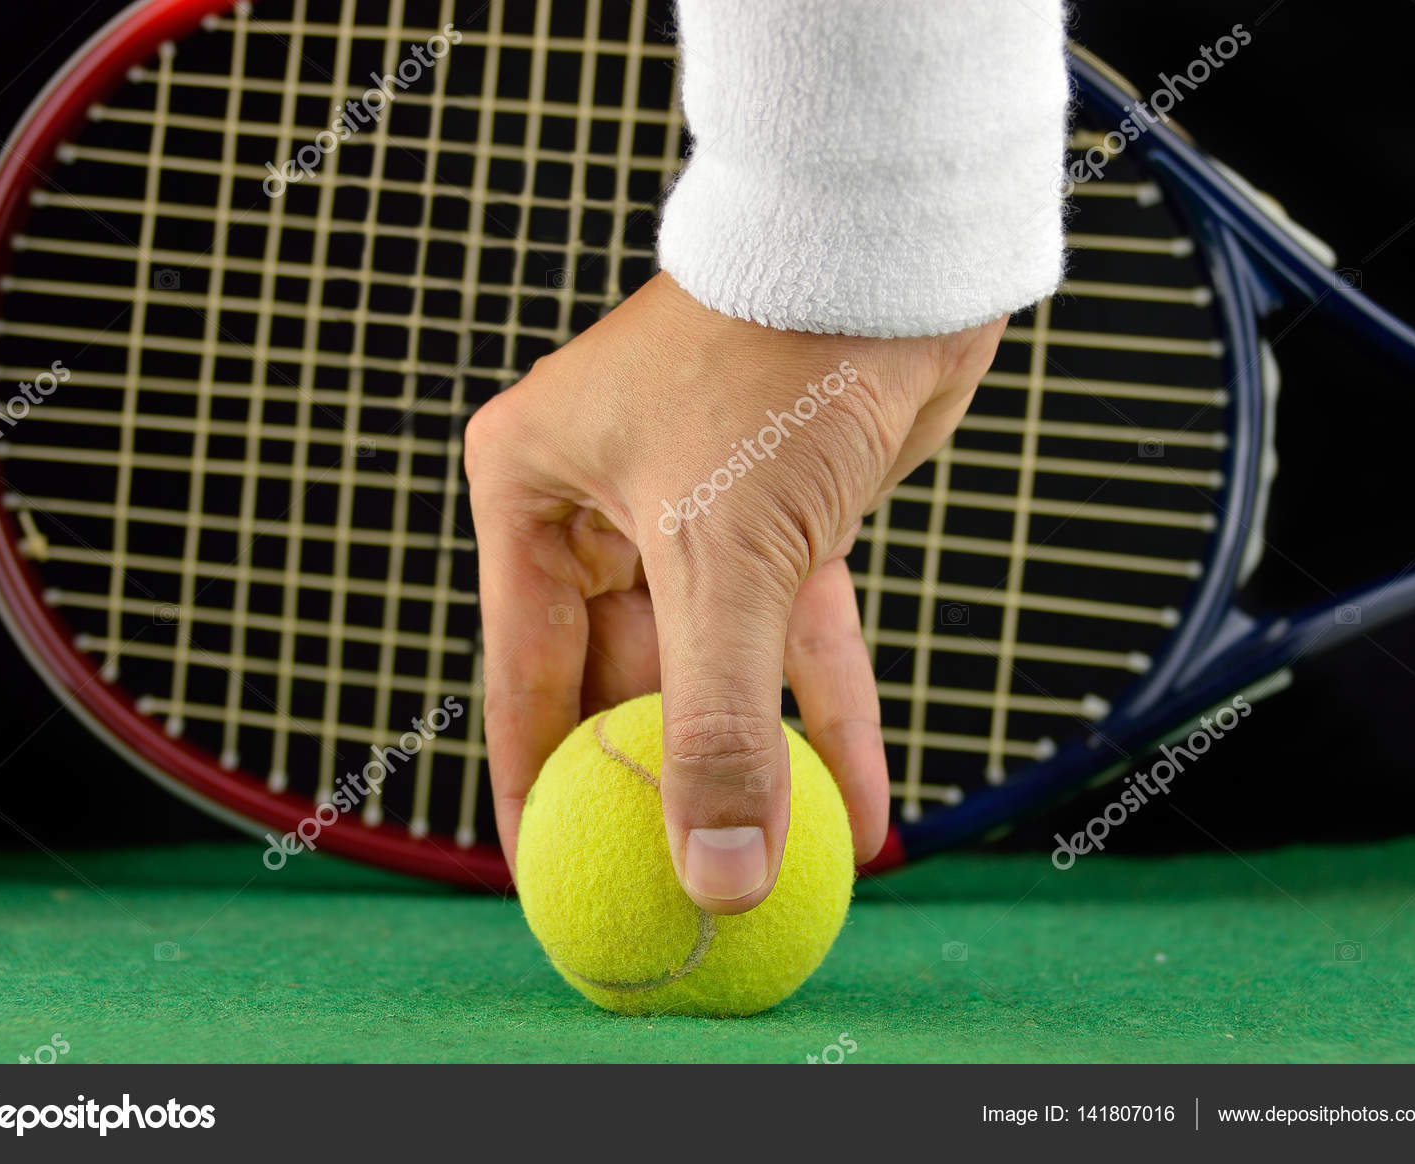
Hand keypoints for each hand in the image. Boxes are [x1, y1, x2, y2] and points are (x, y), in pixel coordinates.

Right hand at [465, 272, 1004, 912]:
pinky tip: (863, 811)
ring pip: (721, 670)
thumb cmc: (770, 372)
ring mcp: (693, 514)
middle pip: (624, 686)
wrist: (890, 253)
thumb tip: (718, 879)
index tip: (559, 889)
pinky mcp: (781, 519)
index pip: (524, 682)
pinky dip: (828, 720)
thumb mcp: (727, 565)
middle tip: (685, 900)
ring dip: (762, 768)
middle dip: (666, 791)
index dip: (543, 796)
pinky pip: (796, 643)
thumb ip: (718, 728)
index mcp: (530, 495)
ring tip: (785, 876)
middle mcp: (600, 505)